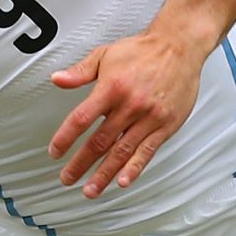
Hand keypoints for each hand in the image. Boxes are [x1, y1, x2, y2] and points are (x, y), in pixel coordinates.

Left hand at [48, 29, 206, 195]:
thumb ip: (80, 71)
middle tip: (67, 178)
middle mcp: (129, 105)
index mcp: (111, 88)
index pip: (81, 119)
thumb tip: (57, 80)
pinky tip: (122, 181)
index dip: (65, 138)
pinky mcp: (166, 125)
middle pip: (99, 142)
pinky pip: (147, 151)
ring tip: (90, 190)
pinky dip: (134, 169)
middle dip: (80, 164)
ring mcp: (149, 117)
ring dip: (104, 174)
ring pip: (121, 152)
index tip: (55, 151)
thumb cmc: (142, 51)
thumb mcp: (105, 54)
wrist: (179, 46)